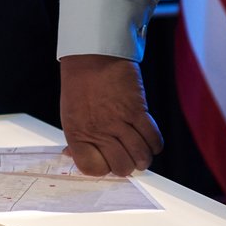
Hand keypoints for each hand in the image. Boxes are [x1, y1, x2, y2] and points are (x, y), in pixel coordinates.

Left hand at [59, 53, 161, 176]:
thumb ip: (79, 138)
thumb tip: (76, 157)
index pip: (91, 169)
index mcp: (76, 133)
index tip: (106, 161)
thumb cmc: (80, 85)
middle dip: (126, 166)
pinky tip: (148, 139)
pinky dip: (154, 144)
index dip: (102, 169)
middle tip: (126, 156)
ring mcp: (119, 122)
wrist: (91, 56)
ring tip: (140, 150)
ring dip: (143, 158)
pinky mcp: (137, 111)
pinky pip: (154, 139)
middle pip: (121, 168)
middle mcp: (98, 130)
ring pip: (141, 157)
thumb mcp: (70, 114)